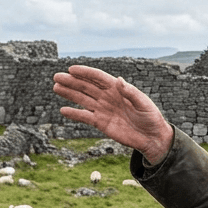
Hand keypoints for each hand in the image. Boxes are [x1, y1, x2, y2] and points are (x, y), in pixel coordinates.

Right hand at [52, 65, 173, 163]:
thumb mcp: (144, 104)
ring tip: (56, 88)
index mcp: (117, 89)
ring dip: (69, 93)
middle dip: (72, 81)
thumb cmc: (151, 118)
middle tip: (57, 77)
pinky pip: (85, 117)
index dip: (85, 72)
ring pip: (82, 99)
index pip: (98, 77)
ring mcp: (103, 109)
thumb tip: (119, 80)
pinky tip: (63, 111)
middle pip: (86, 86)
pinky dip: (74, 114)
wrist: (152, 138)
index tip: (71, 69)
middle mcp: (107, 97)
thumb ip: (131, 93)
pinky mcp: (101, 123)